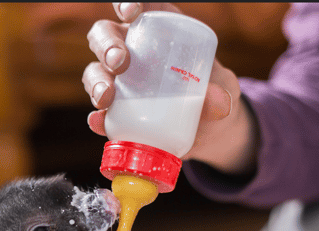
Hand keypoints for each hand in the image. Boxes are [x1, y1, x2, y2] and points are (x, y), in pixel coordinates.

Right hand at [82, 3, 257, 175]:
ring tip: (106, 97)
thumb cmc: (212, 93)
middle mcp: (132, 51)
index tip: (131, 13)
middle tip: (119, 63)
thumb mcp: (223, 86)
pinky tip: (99, 121)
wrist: (208, 130)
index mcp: (158, 30)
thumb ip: (221, 90)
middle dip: (106, 45)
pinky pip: (100, 113)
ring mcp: (119, 82)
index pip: (137, 9)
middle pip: (105, 37)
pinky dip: (97, 117)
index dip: (126, 3)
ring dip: (96, 81)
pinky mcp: (116, 113)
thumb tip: (218, 103)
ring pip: (95, 72)